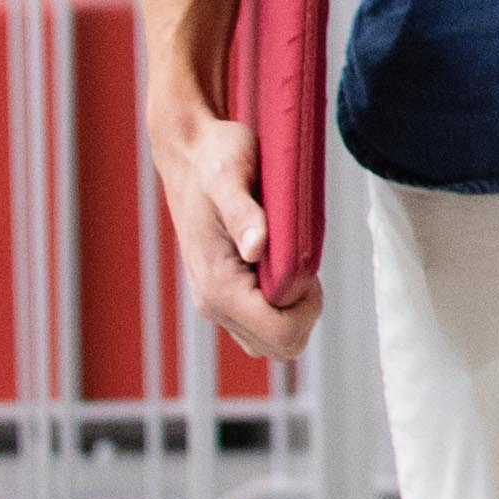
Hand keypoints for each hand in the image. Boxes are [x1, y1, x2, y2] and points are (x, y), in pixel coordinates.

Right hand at [145, 89, 321, 364]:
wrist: (191, 151)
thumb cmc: (216, 157)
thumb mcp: (232, 175)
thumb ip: (245, 214)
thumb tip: (257, 248)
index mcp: (219, 287)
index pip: (281, 336)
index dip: (308, 308)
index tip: (307, 268)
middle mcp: (213, 303)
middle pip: (279, 347)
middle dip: (303, 312)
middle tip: (300, 265)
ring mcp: (216, 302)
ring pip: (270, 340)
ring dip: (292, 310)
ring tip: (287, 261)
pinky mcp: (223, 292)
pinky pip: (260, 322)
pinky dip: (281, 303)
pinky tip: (278, 261)